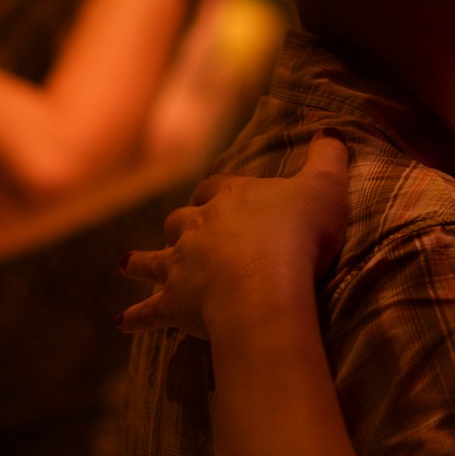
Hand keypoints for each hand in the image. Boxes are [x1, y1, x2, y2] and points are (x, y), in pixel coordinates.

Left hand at [119, 133, 349, 338]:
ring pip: (153, 260)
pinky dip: (136, 316)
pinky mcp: (175, 303)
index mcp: (232, 198)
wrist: (266, 287)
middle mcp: (198, 227)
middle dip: (177, 226)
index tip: (216, 196)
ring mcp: (182, 265)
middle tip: (177, 233)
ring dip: (140, 262)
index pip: (217, 188)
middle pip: (179, 221)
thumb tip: (331, 133)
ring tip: (125, 264)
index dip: (216, 192)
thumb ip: (328, 158)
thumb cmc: (299, 235)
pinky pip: (149, 310)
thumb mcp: (326, 187)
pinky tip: (123, 322)